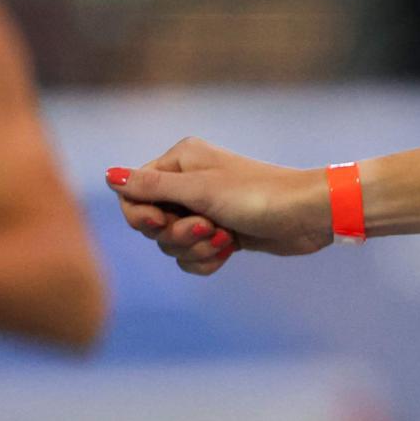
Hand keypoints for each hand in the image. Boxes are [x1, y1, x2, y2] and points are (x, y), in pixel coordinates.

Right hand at [104, 139, 332, 275]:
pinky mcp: (222, 233)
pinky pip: (193, 256)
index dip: (140, 215)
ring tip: (225, 239)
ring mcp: (205, 209)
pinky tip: (229, 253)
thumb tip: (109, 175)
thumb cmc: (259, 195)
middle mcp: (189, 182)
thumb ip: (152, 186)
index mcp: (180, 161)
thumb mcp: (201, 190)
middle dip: (176, 234)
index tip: (160, 222)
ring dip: (196, 248)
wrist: (310, 216)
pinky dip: (207, 259)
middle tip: (206, 228)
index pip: (133, 193)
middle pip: (150, 222)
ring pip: (172, 243)